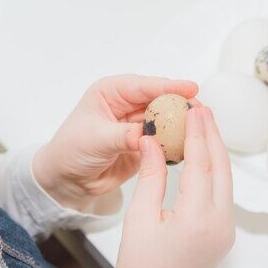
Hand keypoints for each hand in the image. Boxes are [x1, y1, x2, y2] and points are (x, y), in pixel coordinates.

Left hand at [32, 75, 197, 210]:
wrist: (68, 180)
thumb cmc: (70, 151)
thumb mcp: (96, 139)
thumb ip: (124, 136)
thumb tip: (148, 136)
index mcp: (112, 92)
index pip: (144, 86)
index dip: (168, 86)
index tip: (190, 88)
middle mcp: (127, 105)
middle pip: (160, 100)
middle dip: (180, 105)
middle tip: (199, 112)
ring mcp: (138, 125)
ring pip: (165, 121)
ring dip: (180, 125)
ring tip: (199, 129)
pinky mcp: (145, 145)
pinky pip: (165, 141)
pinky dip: (176, 143)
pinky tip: (188, 145)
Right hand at [112, 106, 234, 267]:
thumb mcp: (139, 219)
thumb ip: (151, 177)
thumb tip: (153, 142)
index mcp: (196, 219)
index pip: (200, 164)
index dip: (196, 133)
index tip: (193, 109)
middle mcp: (219, 223)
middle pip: (221, 167)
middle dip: (212, 135)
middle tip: (202, 109)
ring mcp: (226, 230)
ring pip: (226, 180)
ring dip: (216, 151)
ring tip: (204, 126)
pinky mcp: (224, 235)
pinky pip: (223, 194)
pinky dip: (215, 171)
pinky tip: (205, 157)